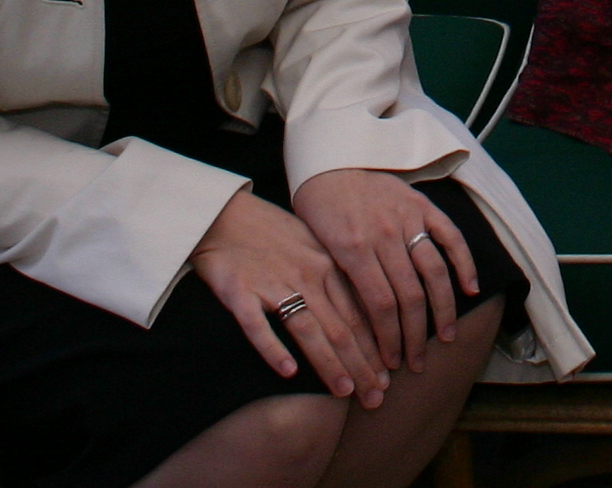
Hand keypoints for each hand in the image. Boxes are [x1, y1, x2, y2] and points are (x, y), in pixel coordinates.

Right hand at [189, 190, 389, 405]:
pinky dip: (273, 348)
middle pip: (340, 327)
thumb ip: (338, 278)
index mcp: (327, 264)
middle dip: (361, 365)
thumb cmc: (271, 231)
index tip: (387, 378)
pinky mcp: (239, 291)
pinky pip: (257, 324)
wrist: (223, 213)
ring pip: (308, 329)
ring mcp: (273, 283)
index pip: (359, 314)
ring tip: (345, 391)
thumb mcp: (314, 246)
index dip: (375, 348)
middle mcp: (306, 274)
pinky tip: (288, 371)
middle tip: (375, 397)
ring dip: (329, 363)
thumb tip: (367, 314)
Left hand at [291, 167, 482, 376]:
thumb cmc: (317, 210)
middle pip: (410, 297)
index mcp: (354, 250)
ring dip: (443, 310)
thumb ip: (342, 284)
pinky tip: (470, 289)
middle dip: (415, 336)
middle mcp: (385, 236)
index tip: (392, 364)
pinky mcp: (422, 205)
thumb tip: (360, 331)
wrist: (329, 162)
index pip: (381, 307)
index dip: (390, 340)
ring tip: (446, 336)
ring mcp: (407, 219)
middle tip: (417, 363)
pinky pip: (450, 236)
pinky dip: (463, 262)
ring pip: (434, 272)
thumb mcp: (318, 249)